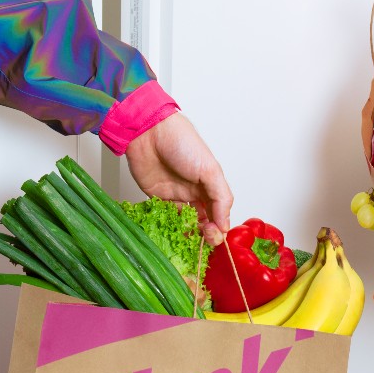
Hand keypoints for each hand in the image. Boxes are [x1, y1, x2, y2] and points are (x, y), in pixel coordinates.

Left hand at [125, 113, 232, 244]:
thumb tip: (225, 224)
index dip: (220, 226)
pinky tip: (175, 233)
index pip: (220, 211)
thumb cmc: (182, 143)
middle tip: (206, 239)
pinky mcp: (157, 199)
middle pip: (205, 219)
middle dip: (207, 233)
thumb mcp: (210, 170)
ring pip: (187, 222)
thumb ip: (221, 198)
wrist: (148, 133)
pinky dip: (171, 228)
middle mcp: (195, 191)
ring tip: (191, 239)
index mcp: (211, 183)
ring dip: (190, 233)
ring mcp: (176, 196)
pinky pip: (166, 218)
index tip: (217, 236)